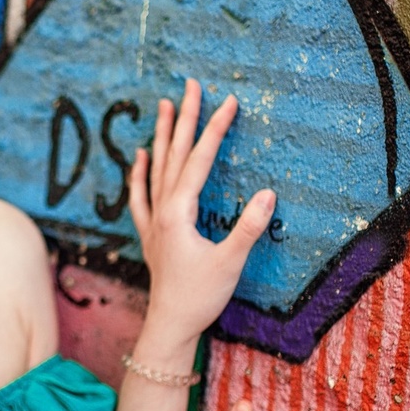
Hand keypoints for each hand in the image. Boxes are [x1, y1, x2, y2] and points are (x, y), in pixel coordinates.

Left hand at [128, 78, 275, 345]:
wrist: (170, 326)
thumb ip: (248, 227)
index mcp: (179, 214)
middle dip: (185, 118)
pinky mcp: (150, 234)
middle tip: (190, 85)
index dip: (215, 129)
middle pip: (174, 155)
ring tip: (165, 105)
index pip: (199, 161)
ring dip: (162, 135)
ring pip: (156, 168)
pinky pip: (141, 194)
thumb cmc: (200, 297)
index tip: (228, 100)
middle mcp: (162, 211)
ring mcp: (153, 221)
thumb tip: (268, 193)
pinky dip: (140, 172)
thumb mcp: (231, 262)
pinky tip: (141, 155)